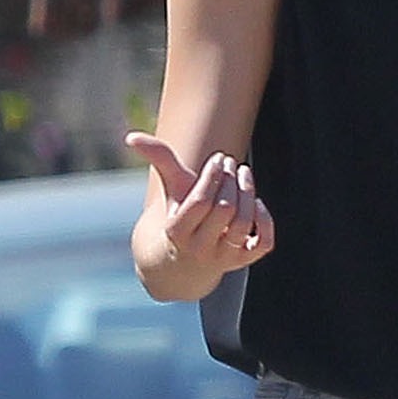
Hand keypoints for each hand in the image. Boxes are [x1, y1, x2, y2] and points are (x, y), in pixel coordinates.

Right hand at [128, 135, 272, 271]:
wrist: (184, 259)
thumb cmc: (179, 212)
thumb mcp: (170, 188)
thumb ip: (158, 159)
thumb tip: (132, 138)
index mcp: (176, 232)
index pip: (200, 202)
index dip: (212, 177)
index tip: (219, 158)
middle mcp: (200, 248)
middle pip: (225, 211)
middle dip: (231, 182)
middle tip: (231, 162)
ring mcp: (224, 257)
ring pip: (243, 224)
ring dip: (248, 194)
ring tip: (244, 174)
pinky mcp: (244, 261)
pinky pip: (264, 243)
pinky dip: (265, 220)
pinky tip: (256, 202)